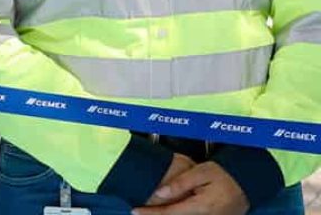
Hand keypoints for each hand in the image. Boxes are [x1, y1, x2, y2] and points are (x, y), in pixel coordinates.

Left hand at [133, 161, 249, 214]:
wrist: (248, 183)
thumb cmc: (225, 174)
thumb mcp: (202, 172)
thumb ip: (181, 183)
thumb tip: (160, 193)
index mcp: (202, 207)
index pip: (170, 213)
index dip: (151, 213)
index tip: (134, 211)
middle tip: (138, 212)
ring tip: (149, 212)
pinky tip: (166, 211)